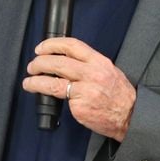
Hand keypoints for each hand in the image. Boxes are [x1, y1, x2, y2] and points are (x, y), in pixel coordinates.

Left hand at [21, 37, 135, 140]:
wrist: (130, 116)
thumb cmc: (119, 95)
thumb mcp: (108, 71)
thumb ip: (88, 64)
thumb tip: (64, 60)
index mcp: (99, 62)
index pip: (71, 46)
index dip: (52, 44)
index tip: (41, 48)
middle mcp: (92, 74)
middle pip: (58, 63)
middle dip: (39, 63)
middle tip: (32, 66)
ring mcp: (85, 91)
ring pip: (53, 82)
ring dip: (36, 81)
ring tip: (29, 82)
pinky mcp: (80, 107)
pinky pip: (61, 100)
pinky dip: (52, 97)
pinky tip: (47, 98)